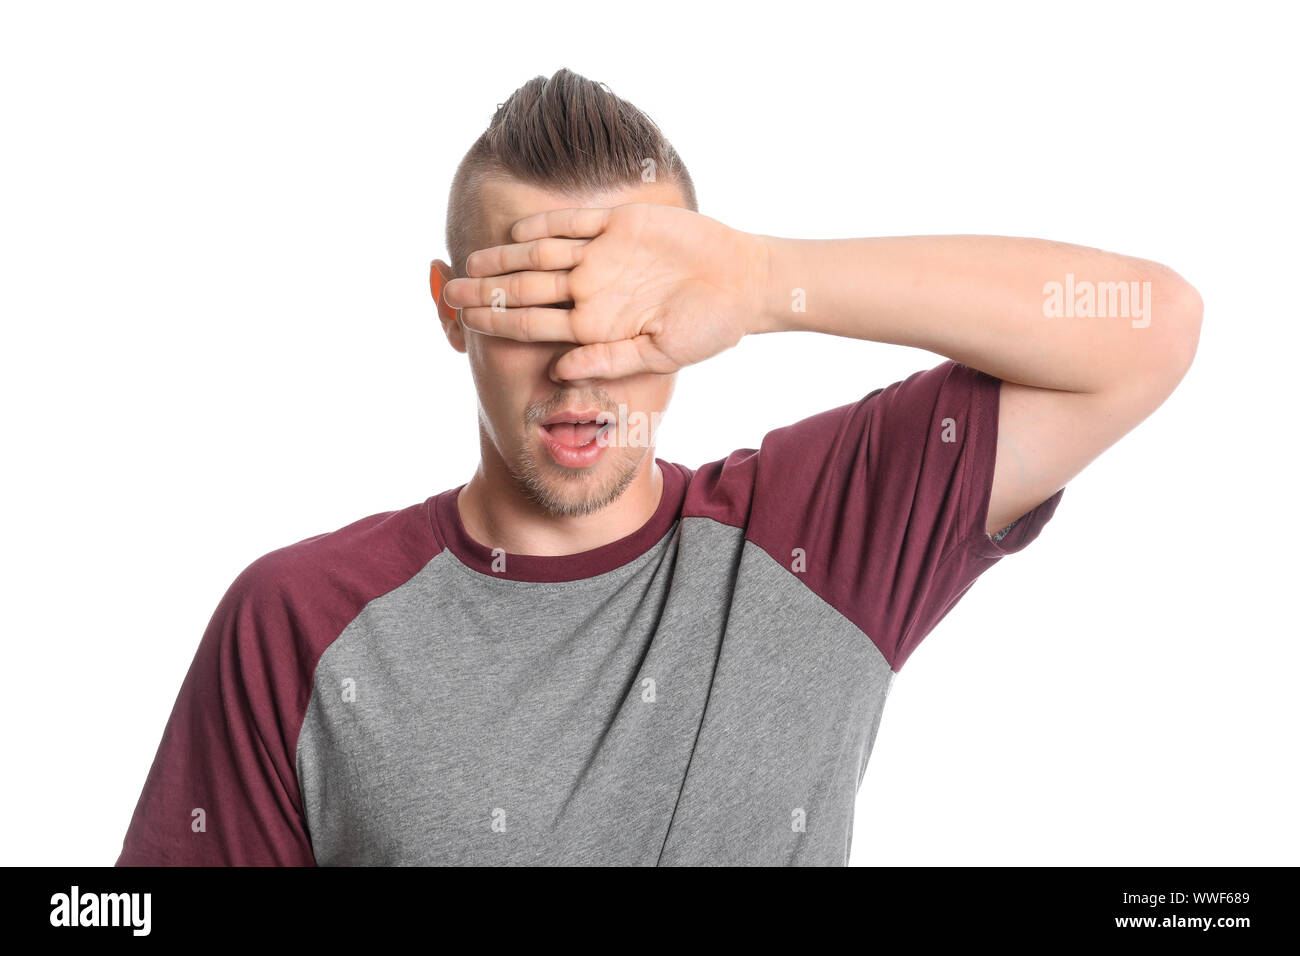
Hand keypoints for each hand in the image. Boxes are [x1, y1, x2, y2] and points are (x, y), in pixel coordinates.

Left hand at [442, 203, 768, 380]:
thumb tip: (559, 369)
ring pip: (540, 255)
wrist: (744, 282)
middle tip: (450, 291)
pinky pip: (573, 223)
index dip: (495, 321)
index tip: (460, 323)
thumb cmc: (707, 328)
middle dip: (487, 290)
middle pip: (525, 289)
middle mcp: (591, 291)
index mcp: (595, 326)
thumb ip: (608, 361)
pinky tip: (515, 230)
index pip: (532, 324)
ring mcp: (602, 257)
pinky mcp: (619, 225)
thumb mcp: (660, 355)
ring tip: (469, 260)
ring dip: (504, 257)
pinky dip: (544, 225)